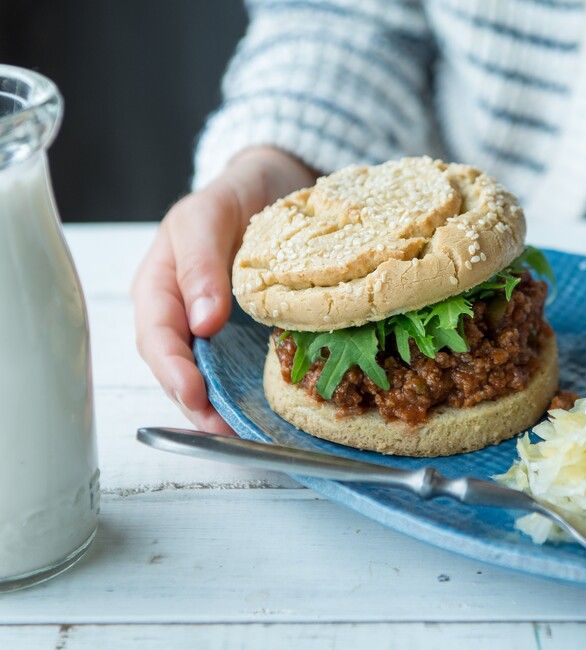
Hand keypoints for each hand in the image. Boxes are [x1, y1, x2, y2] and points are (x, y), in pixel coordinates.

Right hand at [132, 147, 315, 432]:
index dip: (173, 370)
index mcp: (160, 284)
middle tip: (223, 431)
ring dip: (217, 407)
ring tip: (241, 434)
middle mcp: (180, 312)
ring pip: (203, 374)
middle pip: (175, 367)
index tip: (197, 394)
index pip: (156, 336)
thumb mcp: (209, 215)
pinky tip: (261, 410)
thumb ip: (200, 262)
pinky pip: (236, 367)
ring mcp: (209, 326)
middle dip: (194, 403)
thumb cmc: (233, 195)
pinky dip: (244, 391)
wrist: (270, 186)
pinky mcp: (241, 333)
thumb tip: (201, 322)